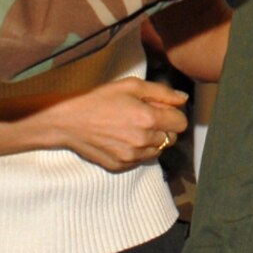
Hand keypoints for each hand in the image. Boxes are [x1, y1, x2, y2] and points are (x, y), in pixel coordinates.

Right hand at [5, 77, 186, 171]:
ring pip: (157, 150)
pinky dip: (137, 151)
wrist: (69, 121)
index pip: (181, 123)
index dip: (173, 114)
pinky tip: (122, 138)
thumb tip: (183, 99)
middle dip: (163, 127)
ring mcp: (132, 156)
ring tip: (131, 127)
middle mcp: (143, 141)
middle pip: (171, 138)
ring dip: (151, 140)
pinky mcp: (121, 166)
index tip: (161, 109)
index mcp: (149, 119)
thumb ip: (162, 92)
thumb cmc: (100, 99)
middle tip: (144, 117)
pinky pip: (141, 160)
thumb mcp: (132, 86)